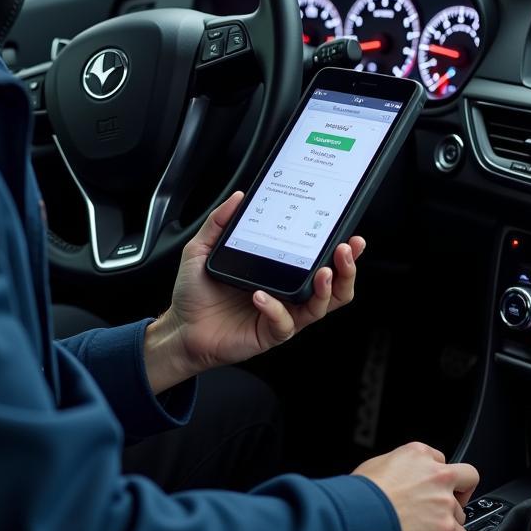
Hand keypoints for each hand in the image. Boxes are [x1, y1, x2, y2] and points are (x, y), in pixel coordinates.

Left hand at [143, 191, 364, 392]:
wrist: (181, 327)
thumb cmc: (196, 293)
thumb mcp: (203, 249)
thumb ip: (219, 222)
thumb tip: (239, 197)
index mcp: (281, 272)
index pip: (320, 260)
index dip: (340, 250)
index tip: (349, 233)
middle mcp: (287, 294)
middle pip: (333, 287)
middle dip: (346, 269)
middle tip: (345, 249)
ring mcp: (281, 315)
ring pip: (320, 307)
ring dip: (326, 289)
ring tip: (322, 272)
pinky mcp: (269, 334)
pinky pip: (284, 324)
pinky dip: (277, 309)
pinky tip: (262, 296)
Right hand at [354, 443, 478, 530]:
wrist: (362, 513)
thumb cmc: (364, 492)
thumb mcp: (380, 463)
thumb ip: (401, 466)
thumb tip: (402, 477)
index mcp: (418, 453)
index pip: (440, 459)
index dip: (434, 473)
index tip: (430, 484)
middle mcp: (436, 474)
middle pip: (466, 477)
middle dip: (459, 489)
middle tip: (447, 501)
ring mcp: (444, 501)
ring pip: (460, 511)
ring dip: (448, 518)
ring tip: (427, 524)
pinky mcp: (446, 527)